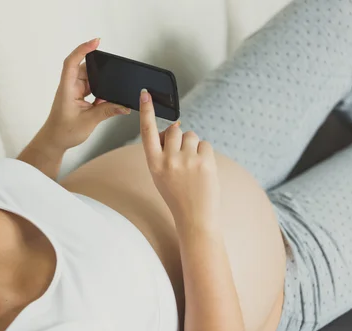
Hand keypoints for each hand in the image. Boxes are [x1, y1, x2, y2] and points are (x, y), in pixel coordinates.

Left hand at [39, 38, 130, 150]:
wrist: (54, 141)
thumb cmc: (63, 132)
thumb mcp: (89, 121)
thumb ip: (107, 111)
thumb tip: (123, 105)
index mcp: (67, 89)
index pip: (72, 62)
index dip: (83, 49)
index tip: (96, 42)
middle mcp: (70, 87)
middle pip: (86, 70)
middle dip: (100, 75)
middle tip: (108, 85)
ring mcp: (74, 91)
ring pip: (91, 80)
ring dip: (100, 88)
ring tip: (100, 103)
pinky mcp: (78, 96)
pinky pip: (92, 89)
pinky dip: (100, 95)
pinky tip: (102, 104)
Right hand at [138, 89, 219, 228]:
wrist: (195, 216)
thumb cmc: (177, 194)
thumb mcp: (161, 174)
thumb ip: (163, 151)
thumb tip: (176, 126)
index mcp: (153, 163)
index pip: (147, 131)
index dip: (146, 111)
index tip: (145, 94)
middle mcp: (168, 159)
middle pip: (174, 130)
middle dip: (179, 138)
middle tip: (183, 157)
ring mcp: (187, 160)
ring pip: (191, 135)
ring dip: (193, 146)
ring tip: (193, 166)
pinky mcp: (204, 161)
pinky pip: (205, 144)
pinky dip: (205, 154)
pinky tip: (203, 169)